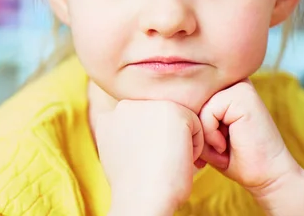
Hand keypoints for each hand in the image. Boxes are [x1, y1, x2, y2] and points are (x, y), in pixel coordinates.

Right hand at [95, 100, 202, 214]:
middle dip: (164, 139)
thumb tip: (143, 136)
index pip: (140, 125)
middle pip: (157, 119)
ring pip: (176, 120)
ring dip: (179, 141)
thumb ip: (125, 137)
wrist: (141, 197)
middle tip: (161, 164)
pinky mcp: (172, 109)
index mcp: (109, 117)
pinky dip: (195, 146)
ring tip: (169, 162)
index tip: (147, 164)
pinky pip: (195, 125)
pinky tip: (180, 160)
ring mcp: (148, 105)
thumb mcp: (119, 156)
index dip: (148, 146)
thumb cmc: (134, 186)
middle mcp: (125, 105)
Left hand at [198, 80, 303, 213]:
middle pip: (191, 100)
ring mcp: (238, 86)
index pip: (188, 96)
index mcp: (222, 87)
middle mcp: (230, 82)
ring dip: (204, 133)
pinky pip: (207, 112)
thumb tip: (166, 105)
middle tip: (217, 147)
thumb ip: (189, 115)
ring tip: (222, 145)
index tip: (210, 143)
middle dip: (196, 128)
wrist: (266, 176)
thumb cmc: (232, 157)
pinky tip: (225, 144)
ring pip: (198, 106)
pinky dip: (211, 134)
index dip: (190, 123)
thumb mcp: (203, 132)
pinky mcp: (242, 95)